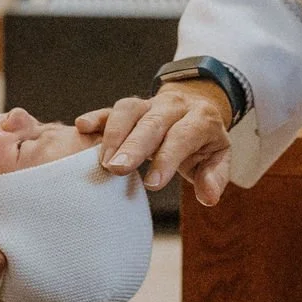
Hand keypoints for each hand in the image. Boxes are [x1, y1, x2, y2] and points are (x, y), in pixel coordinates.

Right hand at [78, 81, 233, 204]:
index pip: (182, 136)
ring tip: (103, 162)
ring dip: (113, 134)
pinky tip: (83, 127)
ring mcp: (149, 103)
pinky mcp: (130, 107)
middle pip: (151, 123)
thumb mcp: (218, 157)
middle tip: (116, 169)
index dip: (167, 159)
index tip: (151, 185)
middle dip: (132, 146)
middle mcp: (173, 106)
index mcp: (201, 119)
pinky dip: (97, 116)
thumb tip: (209, 198)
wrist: (196, 106)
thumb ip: (215, 177)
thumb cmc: (203, 141)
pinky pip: (111, 108)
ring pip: (128, 109)